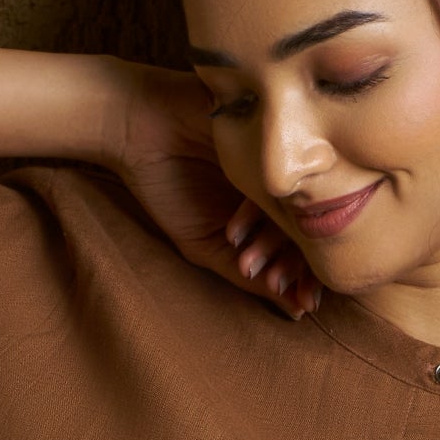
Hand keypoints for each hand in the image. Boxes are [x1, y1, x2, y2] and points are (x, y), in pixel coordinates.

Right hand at [106, 69, 318, 315]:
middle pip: (305, 228)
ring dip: (277, 246)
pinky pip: (268, 181)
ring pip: (291, 208)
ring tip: (257, 270)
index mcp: (270, 208)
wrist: (135, 131)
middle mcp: (277, 184)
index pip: (301, 245)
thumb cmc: (166, 186)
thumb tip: (296, 309)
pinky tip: (237, 234)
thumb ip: (247, 275)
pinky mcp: (258, 137)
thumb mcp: (206, 245)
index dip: (304, 277)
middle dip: (296, 267)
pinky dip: (254, 213)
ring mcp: (270, 161)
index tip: (301, 303)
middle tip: (279, 287)